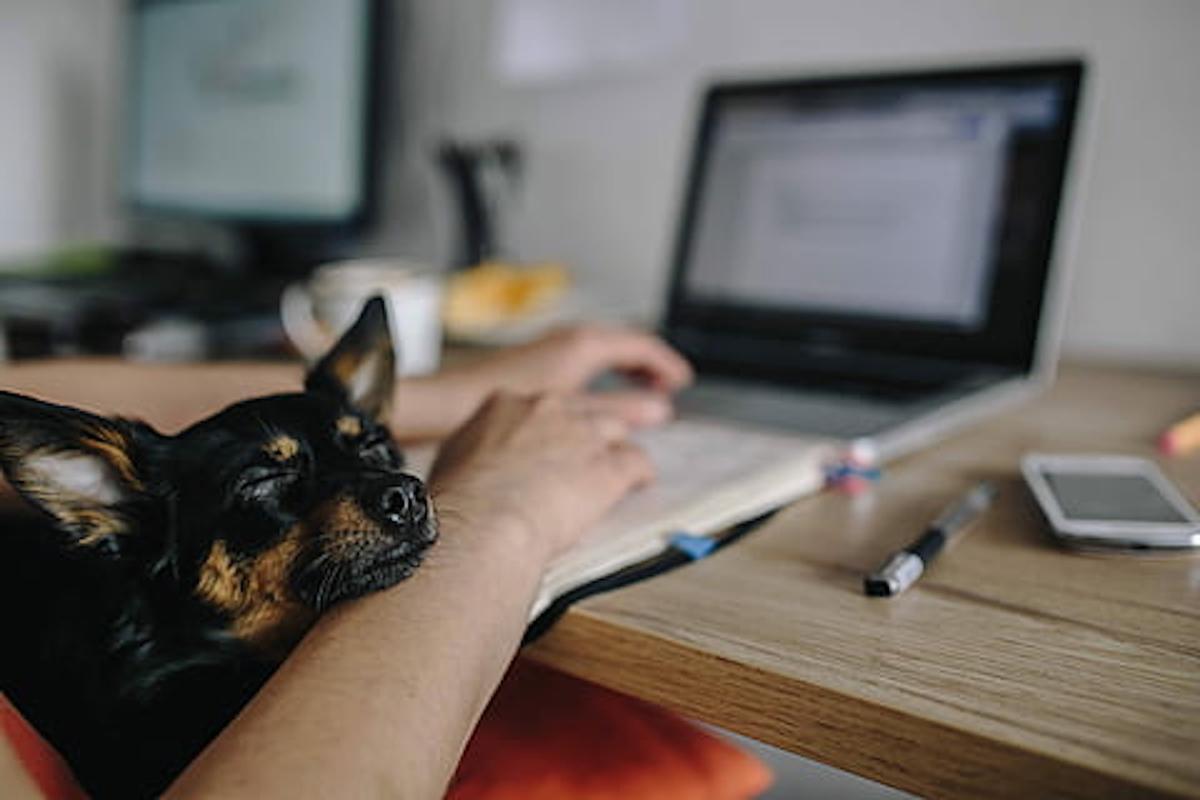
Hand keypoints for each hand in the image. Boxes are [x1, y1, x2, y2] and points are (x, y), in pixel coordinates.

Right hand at [427, 390, 653, 563]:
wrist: (483, 524)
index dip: (547, 430)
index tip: (548, 448)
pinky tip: (638, 485)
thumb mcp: (452, 462)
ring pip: (615, 430)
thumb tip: (472, 465)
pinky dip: (640, 475)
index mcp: (505, 405)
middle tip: (583, 460)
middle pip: (581, 412)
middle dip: (585, 436)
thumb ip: (473, 453)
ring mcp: (582, 434)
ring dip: (615, 451)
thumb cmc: (460, 503)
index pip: (540, 407)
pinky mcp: (609, 467)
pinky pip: (638, 462)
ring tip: (618, 471)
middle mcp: (548, 410)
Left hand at [449, 325, 693, 427]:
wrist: (449, 407)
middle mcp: (566, 340)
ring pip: (597, 355)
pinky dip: (594, 378)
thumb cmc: (512, 411)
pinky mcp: (531, 364)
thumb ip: (623, 412)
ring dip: (619, 372)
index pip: (641, 344)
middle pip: (620, 346)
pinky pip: (576, 363)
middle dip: (644, 367)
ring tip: (633, 398)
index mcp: (584, 344)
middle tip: (664, 389)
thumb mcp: (579, 415)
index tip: (681, 381)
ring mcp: (547, 350)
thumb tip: (659, 411)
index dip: (665, 364)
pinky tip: (587, 406)